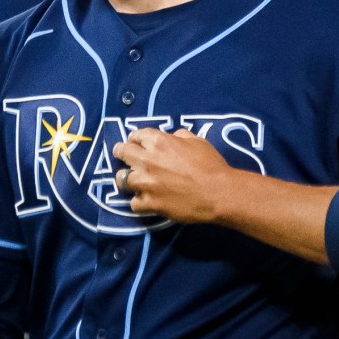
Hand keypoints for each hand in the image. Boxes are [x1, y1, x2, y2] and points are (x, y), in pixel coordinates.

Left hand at [112, 126, 235, 223]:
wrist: (217, 193)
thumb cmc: (211, 164)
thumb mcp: (197, 141)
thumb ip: (179, 136)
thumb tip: (171, 137)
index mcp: (159, 142)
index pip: (136, 135)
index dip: (135, 138)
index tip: (135, 142)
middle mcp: (147, 160)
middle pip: (122, 153)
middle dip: (121, 152)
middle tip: (123, 156)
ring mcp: (146, 183)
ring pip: (122, 179)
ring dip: (127, 178)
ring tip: (133, 181)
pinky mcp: (149, 203)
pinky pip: (133, 203)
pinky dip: (139, 201)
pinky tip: (145, 200)